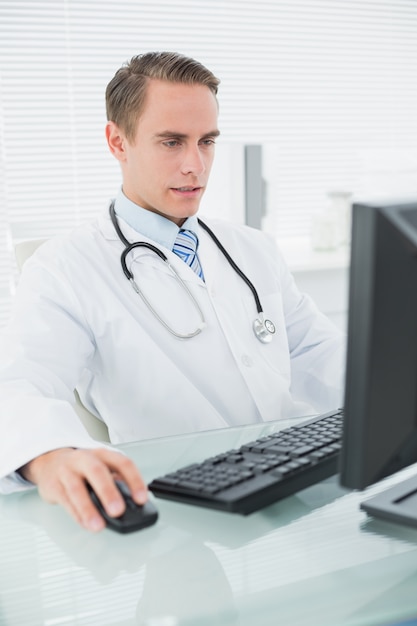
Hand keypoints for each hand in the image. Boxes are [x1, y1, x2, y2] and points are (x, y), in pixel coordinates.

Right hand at [19, 447, 147, 531]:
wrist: (50, 461)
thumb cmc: (82, 467)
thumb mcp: (102, 465)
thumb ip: (117, 480)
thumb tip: (132, 502)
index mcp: (102, 454)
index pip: (122, 463)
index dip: (134, 480)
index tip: (141, 499)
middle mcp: (84, 459)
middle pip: (97, 472)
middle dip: (108, 492)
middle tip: (118, 511)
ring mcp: (67, 471)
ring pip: (76, 489)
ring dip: (88, 509)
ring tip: (98, 526)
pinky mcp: (53, 486)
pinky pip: (65, 501)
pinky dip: (76, 515)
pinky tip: (85, 524)